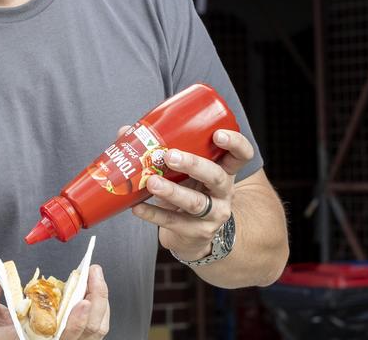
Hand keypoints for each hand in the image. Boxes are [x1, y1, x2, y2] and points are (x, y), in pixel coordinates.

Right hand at [0, 265, 110, 339]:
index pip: (64, 337)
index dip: (77, 321)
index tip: (82, 301)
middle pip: (89, 331)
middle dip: (97, 300)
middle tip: (94, 274)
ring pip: (96, 330)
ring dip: (101, 301)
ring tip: (95, 276)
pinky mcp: (71, 336)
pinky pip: (94, 327)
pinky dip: (98, 306)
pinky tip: (92, 288)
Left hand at [128, 126, 255, 261]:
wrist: (191, 235)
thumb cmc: (187, 191)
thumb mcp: (182, 171)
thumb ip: (160, 150)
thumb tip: (125, 131)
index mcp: (224, 170)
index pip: (241, 155)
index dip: (235, 143)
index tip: (217, 134)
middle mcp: (223, 192)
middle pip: (217, 176)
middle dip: (193, 164)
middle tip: (170, 156)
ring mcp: (213, 214)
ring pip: (196, 202)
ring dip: (172, 191)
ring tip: (151, 183)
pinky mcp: (197, 232)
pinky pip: (175, 222)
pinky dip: (154, 214)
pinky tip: (137, 207)